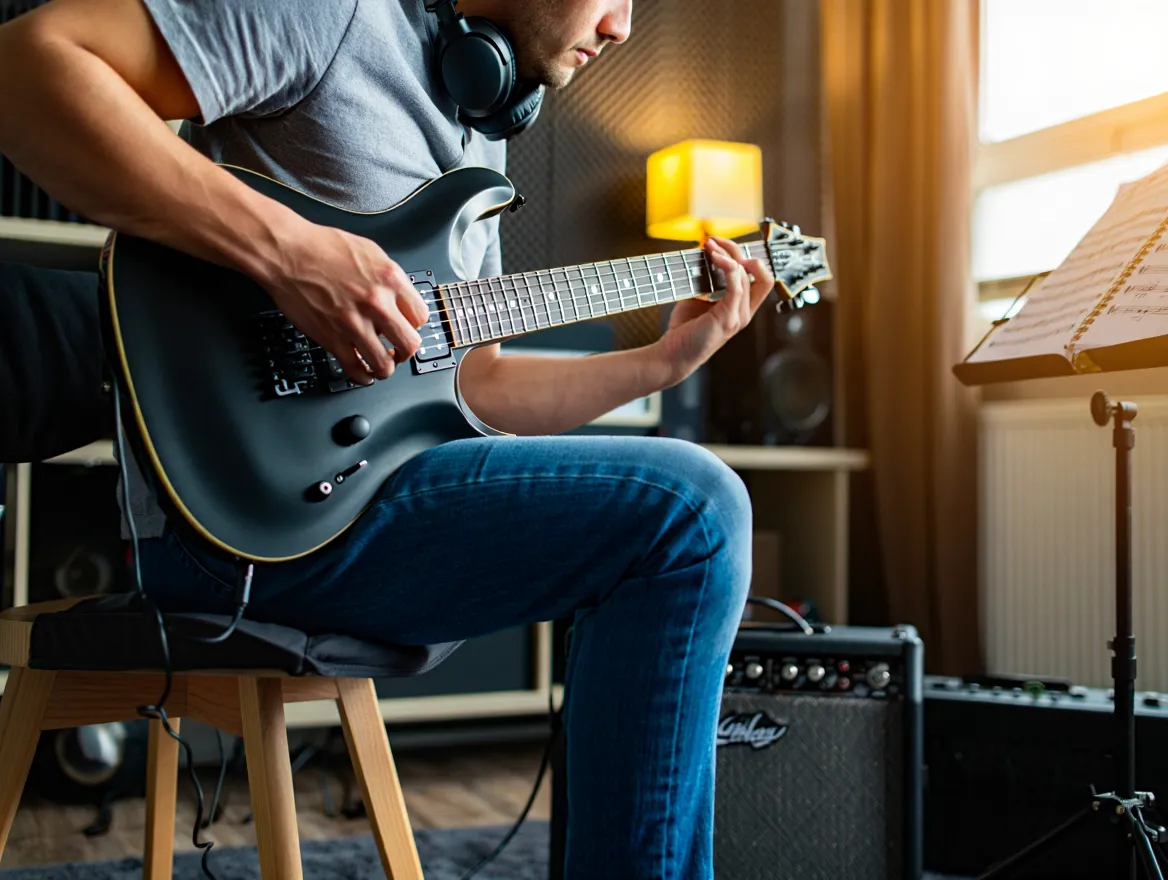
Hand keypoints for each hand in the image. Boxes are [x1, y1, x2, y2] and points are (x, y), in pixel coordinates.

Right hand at [258, 222, 430, 384]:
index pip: (420, 316)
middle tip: (399, 350)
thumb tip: (398, 298)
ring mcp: (355, 324)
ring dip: (386, 368)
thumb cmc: (320, 247)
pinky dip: (362, 377)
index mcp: (390, 280)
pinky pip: (355, 370)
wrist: (286, 253)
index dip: (414, 325)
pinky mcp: (333, 339)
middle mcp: (377, 303)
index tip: (408, 327)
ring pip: (385, 365)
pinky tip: (363, 374)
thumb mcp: (369, 252)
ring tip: (381, 364)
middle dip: (406, 351)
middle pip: (409, 344)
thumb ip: (388, 278)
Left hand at [652, 235, 774, 385]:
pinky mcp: (728, 318)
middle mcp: (745, 312)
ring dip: (728, 254)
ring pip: (747, 275)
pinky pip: (738, 286)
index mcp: (741, 308)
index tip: (722, 245)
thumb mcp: (698, 298)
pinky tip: (715, 258)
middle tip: (714, 241)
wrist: (673, 354)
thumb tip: (704, 252)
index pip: (760, 277)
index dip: (746, 256)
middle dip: (738, 250)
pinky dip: (728, 267)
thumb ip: (706, 279)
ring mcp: (739, 316)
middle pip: (759, 272)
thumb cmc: (685, 329)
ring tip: (709, 246)